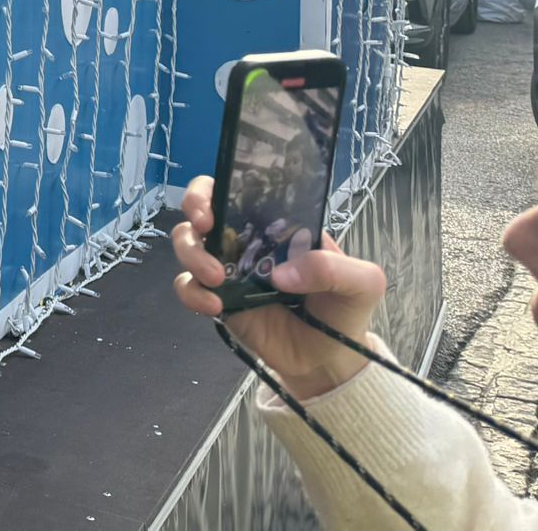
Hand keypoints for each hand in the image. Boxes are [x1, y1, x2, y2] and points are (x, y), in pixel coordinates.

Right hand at [171, 176, 382, 399]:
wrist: (329, 362)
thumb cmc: (345, 311)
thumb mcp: (362, 283)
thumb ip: (332, 268)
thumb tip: (280, 274)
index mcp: (277, 226)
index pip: (238, 190)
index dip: (214, 189)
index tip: (213, 206)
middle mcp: (246, 241)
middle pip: (202, 210)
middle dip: (195, 210)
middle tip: (205, 228)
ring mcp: (228, 270)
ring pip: (187, 244)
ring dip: (191, 255)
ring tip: (216, 278)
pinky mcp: (217, 299)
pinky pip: (188, 287)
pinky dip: (191, 293)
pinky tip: (214, 306)